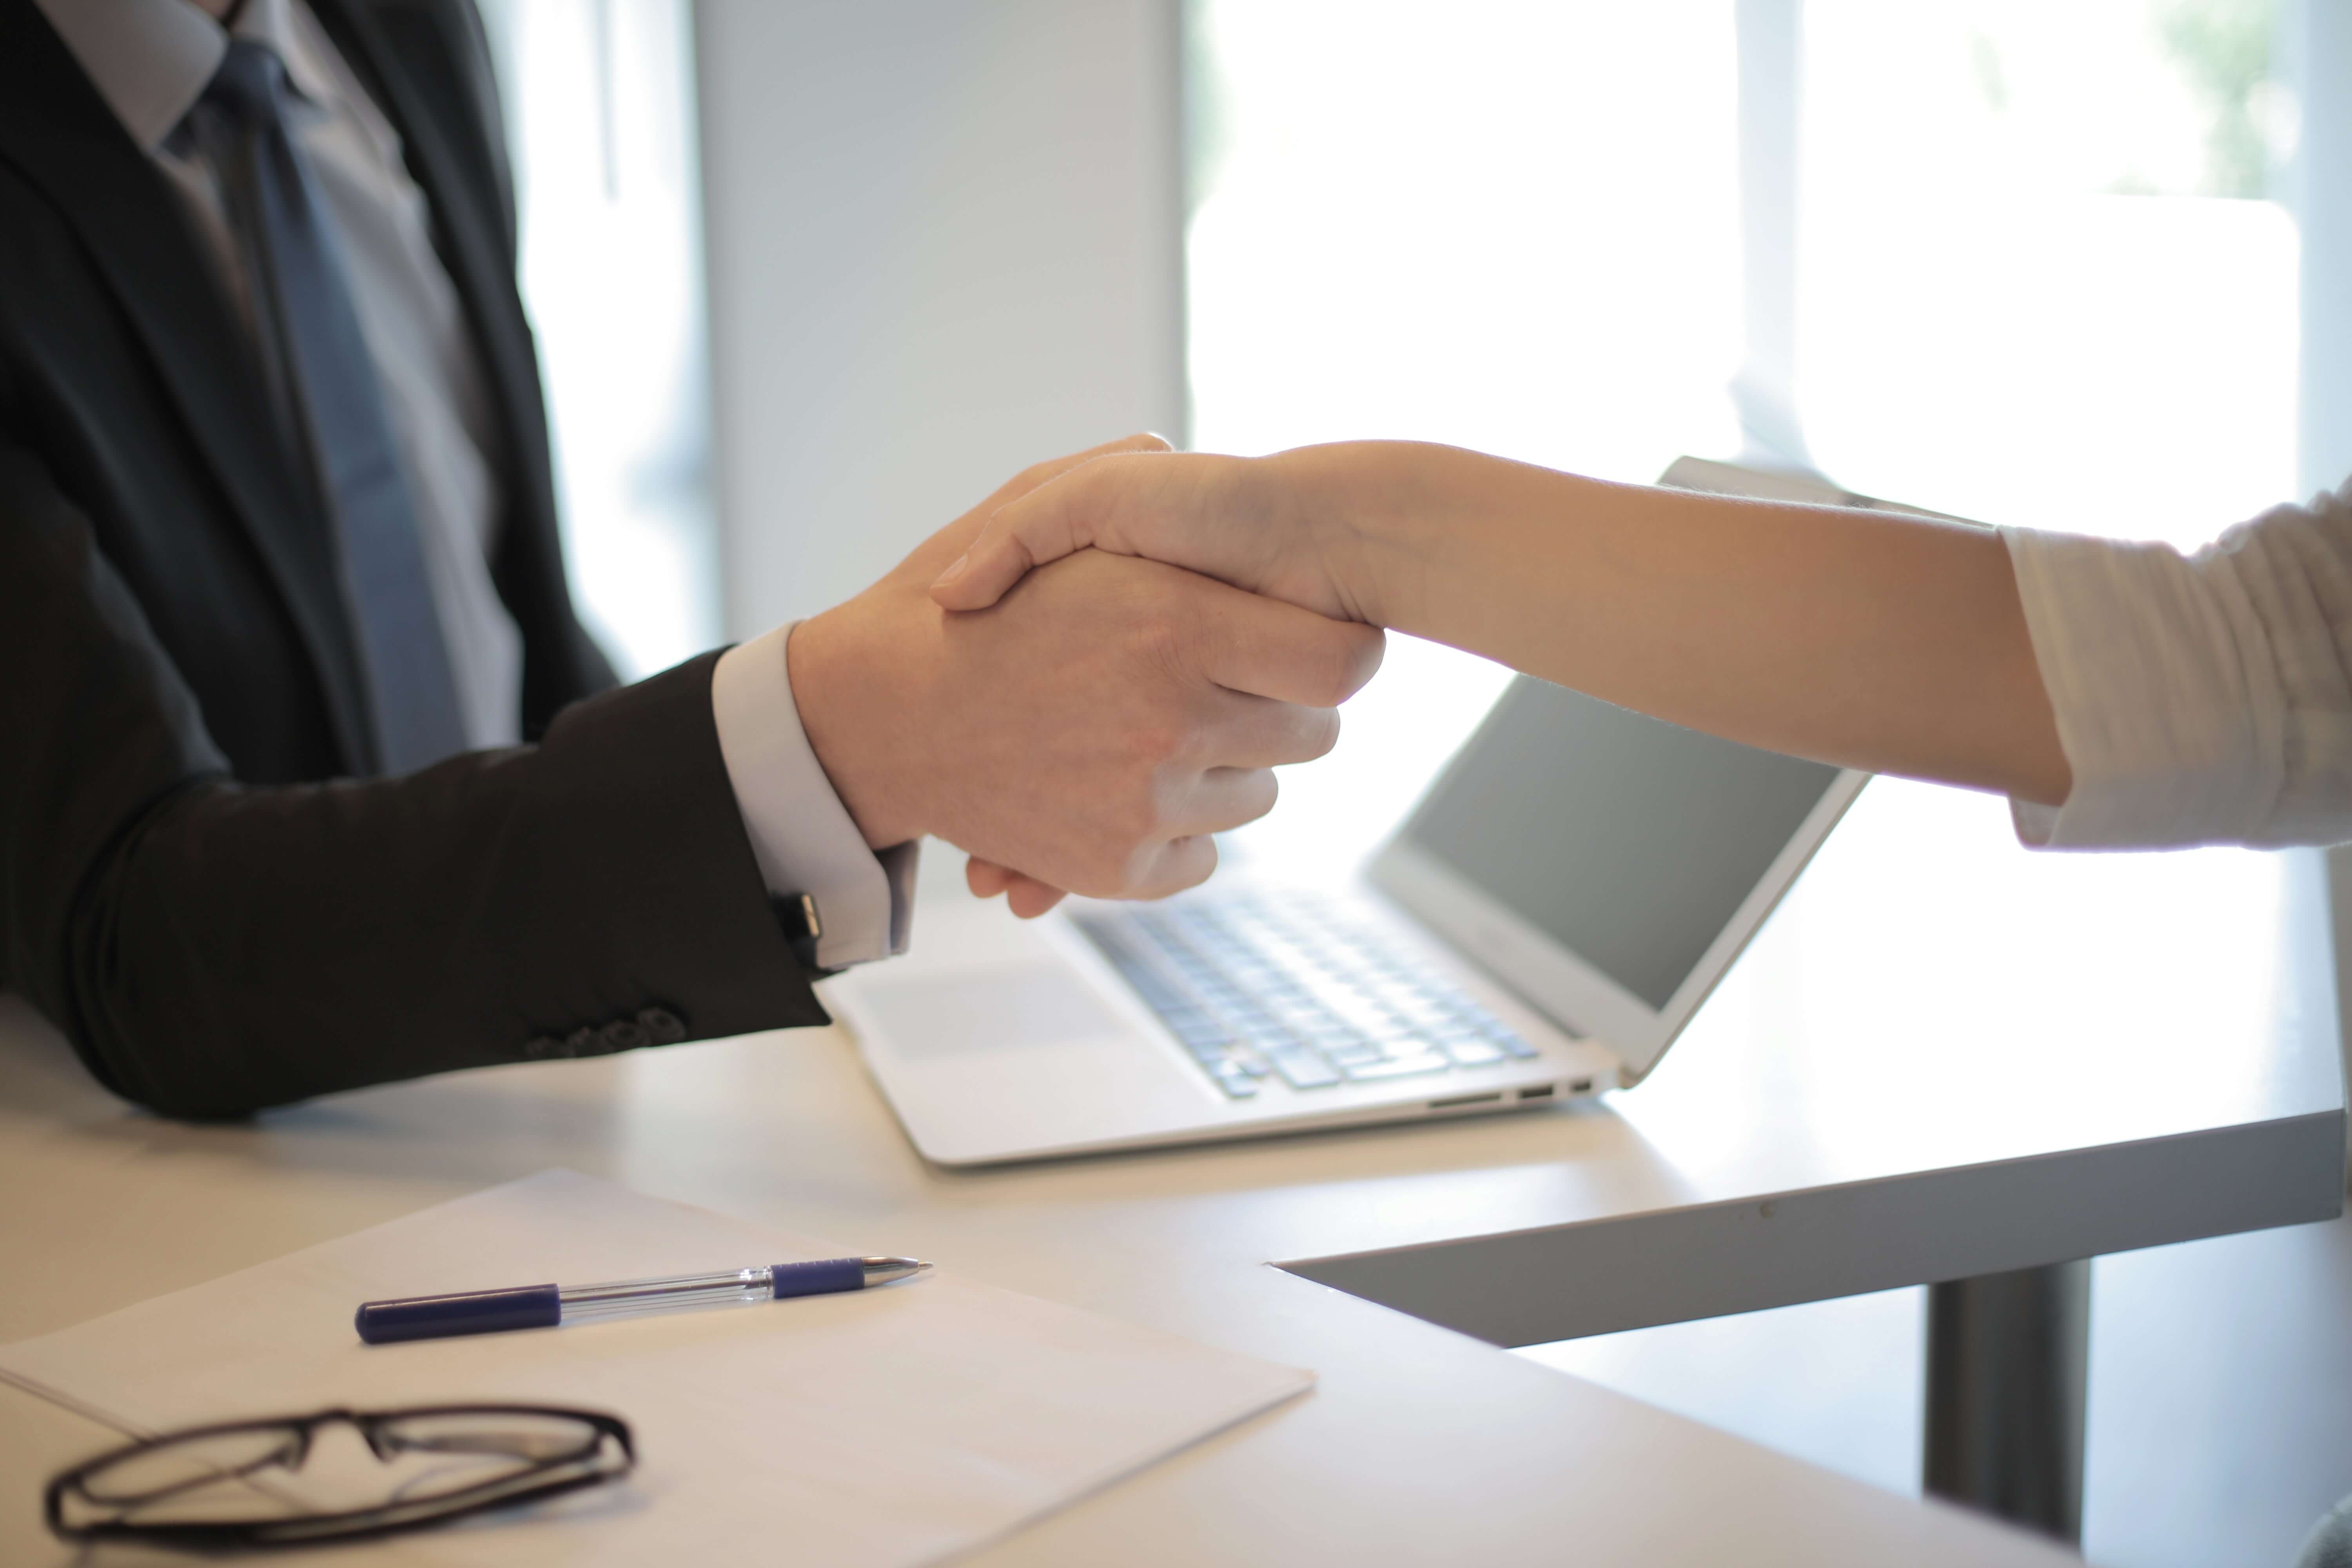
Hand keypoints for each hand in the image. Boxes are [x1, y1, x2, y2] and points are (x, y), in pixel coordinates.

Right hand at [789, 440, 1386, 918]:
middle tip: (1223, 684)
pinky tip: (1126, 789)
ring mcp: (1144, 803)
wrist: (874, 714)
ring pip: (1255, 796)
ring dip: (1223, 769)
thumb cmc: (956, 602)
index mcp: (1174, 625)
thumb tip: (1173, 453)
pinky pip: (1201, 856)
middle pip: (1312, 736)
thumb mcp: (1031, 505)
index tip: (1306, 644)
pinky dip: (1177, 831)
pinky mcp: (1117, 869)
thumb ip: (1117, 474)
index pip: (1343, 662)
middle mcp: (1172, 720)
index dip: (1337, 650)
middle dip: (1275, 708)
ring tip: (1150, 730)